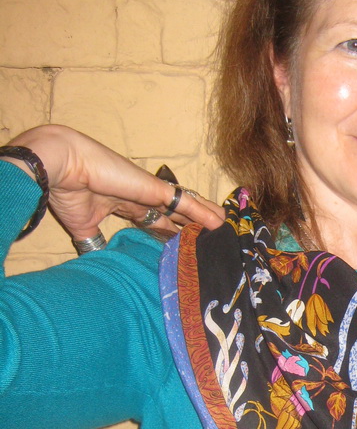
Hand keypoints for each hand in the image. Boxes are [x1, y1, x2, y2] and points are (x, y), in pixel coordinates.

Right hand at [3, 125, 223, 240]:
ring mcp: (150, 191)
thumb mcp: (83, 227)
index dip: (168, 233)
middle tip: (210, 240)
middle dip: (192, 226)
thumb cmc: (65, 191)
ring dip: (206, 218)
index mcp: (123, 204)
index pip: (153, 221)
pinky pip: (187, 203)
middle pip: (174, 214)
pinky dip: (205, 214)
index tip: (180, 246)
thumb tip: (99, 261)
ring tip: (226, 230)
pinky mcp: (155, 189)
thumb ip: (95, 242)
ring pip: (187, 207)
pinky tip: (222, 223)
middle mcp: (140, 196)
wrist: (59, 167)